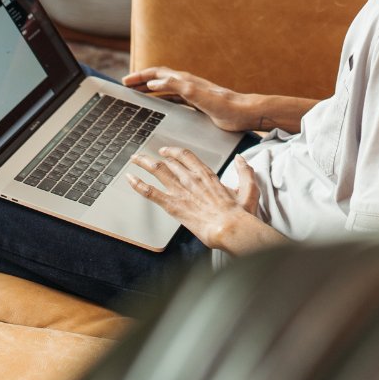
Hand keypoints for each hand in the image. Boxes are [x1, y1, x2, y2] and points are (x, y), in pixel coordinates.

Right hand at [122, 67, 251, 132]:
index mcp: (185, 80)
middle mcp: (187, 84)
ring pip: (165, 88)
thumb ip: (176, 87)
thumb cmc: (225, 105)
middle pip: (159, 78)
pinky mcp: (196, 103)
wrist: (244, 113)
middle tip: (126, 85)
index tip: (125, 81)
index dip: (140, 76)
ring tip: (136, 94)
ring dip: (149, 89)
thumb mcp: (198, 96)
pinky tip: (158, 106)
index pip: (157, 73)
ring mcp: (192, 93)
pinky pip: (173, 98)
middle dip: (141, 80)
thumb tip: (154, 83)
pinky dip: (161, 99)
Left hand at [128, 147, 260, 248]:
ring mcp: (181, 191)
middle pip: (169, 161)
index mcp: (207, 175)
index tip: (166, 151)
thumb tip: (241, 159)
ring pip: (158, 171)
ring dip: (144, 163)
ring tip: (134, 159)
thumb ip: (245, 172)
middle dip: (154, 157)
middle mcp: (191, 179)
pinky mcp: (173, 205)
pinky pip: (151, 192)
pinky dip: (138, 184)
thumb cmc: (239, 214)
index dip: (173, 151)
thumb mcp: (249, 190)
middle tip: (145, 156)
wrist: (230, 228)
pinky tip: (130, 179)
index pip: (186, 156)